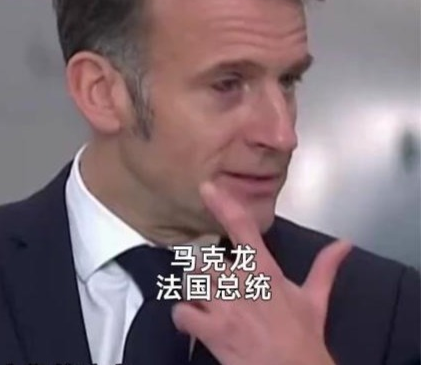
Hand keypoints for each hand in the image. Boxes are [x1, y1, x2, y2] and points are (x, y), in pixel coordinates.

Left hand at [172, 182, 350, 364]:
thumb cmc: (304, 338)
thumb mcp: (315, 300)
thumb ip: (324, 267)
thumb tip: (344, 244)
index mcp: (265, 271)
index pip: (242, 229)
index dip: (222, 205)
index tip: (206, 187)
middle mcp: (242, 283)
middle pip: (202, 259)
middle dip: (200, 270)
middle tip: (210, 283)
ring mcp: (225, 306)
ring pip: (189, 282)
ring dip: (192, 292)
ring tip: (204, 303)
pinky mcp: (212, 330)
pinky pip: (181, 312)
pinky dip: (183, 317)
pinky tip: (193, 322)